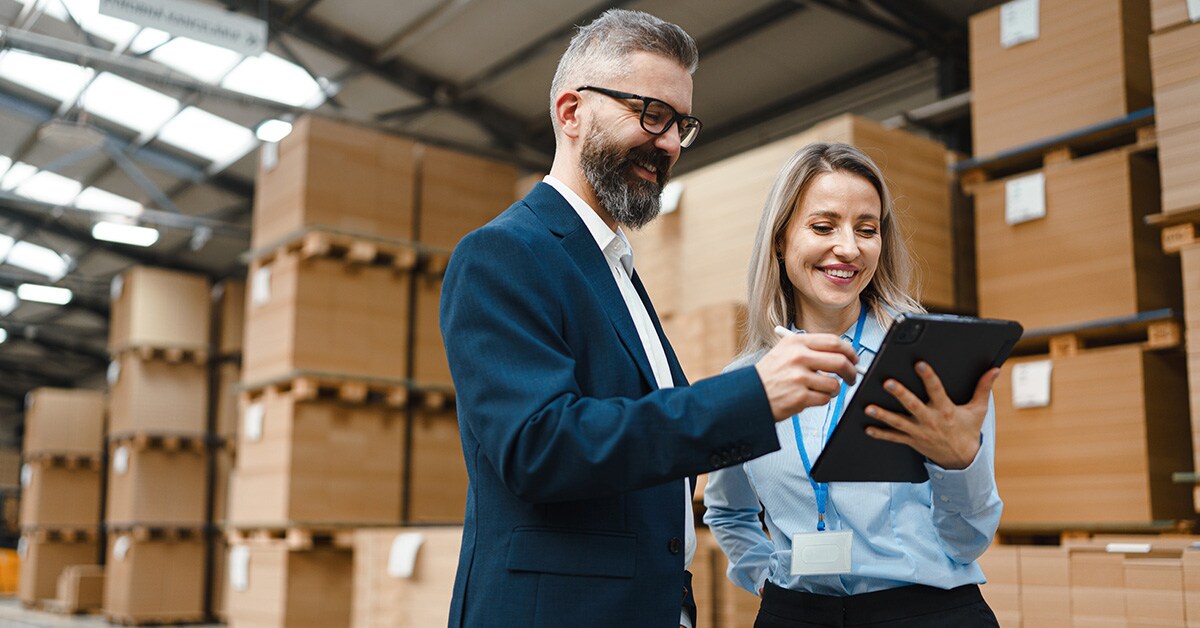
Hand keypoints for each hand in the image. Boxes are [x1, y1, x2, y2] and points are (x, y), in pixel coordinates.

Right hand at [755, 333, 858, 420]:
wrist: (748, 395)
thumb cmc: (769, 375)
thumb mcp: (784, 352)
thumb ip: (812, 350)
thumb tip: (842, 355)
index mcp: (795, 342)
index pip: (833, 341)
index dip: (849, 351)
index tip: (853, 359)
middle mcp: (798, 357)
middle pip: (840, 361)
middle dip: (851, 371)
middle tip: (852, 377)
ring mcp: (798, 377)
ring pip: (834, 384)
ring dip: (834, 390)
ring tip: (822, 390)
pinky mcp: (799, 397)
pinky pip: (825, 399)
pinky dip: (822, 400)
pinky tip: (809, 397)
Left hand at [863, 362, 999, 469]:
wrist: (963, 460)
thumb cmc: (968, 430)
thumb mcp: (978, 410)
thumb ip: (983, 388)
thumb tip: (994, 369)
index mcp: (946, 410)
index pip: (936, 390)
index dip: (929, 377)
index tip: (920, 364)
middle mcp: (930, 420)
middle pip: (913, 405)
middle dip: (900, 394)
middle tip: (887, 383)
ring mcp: (919, 432)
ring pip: (898, 422)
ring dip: (883, 415)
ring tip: (868, 407)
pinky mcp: (912, 441)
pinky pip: (894, 438)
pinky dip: (880, 433)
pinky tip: (867, 427)